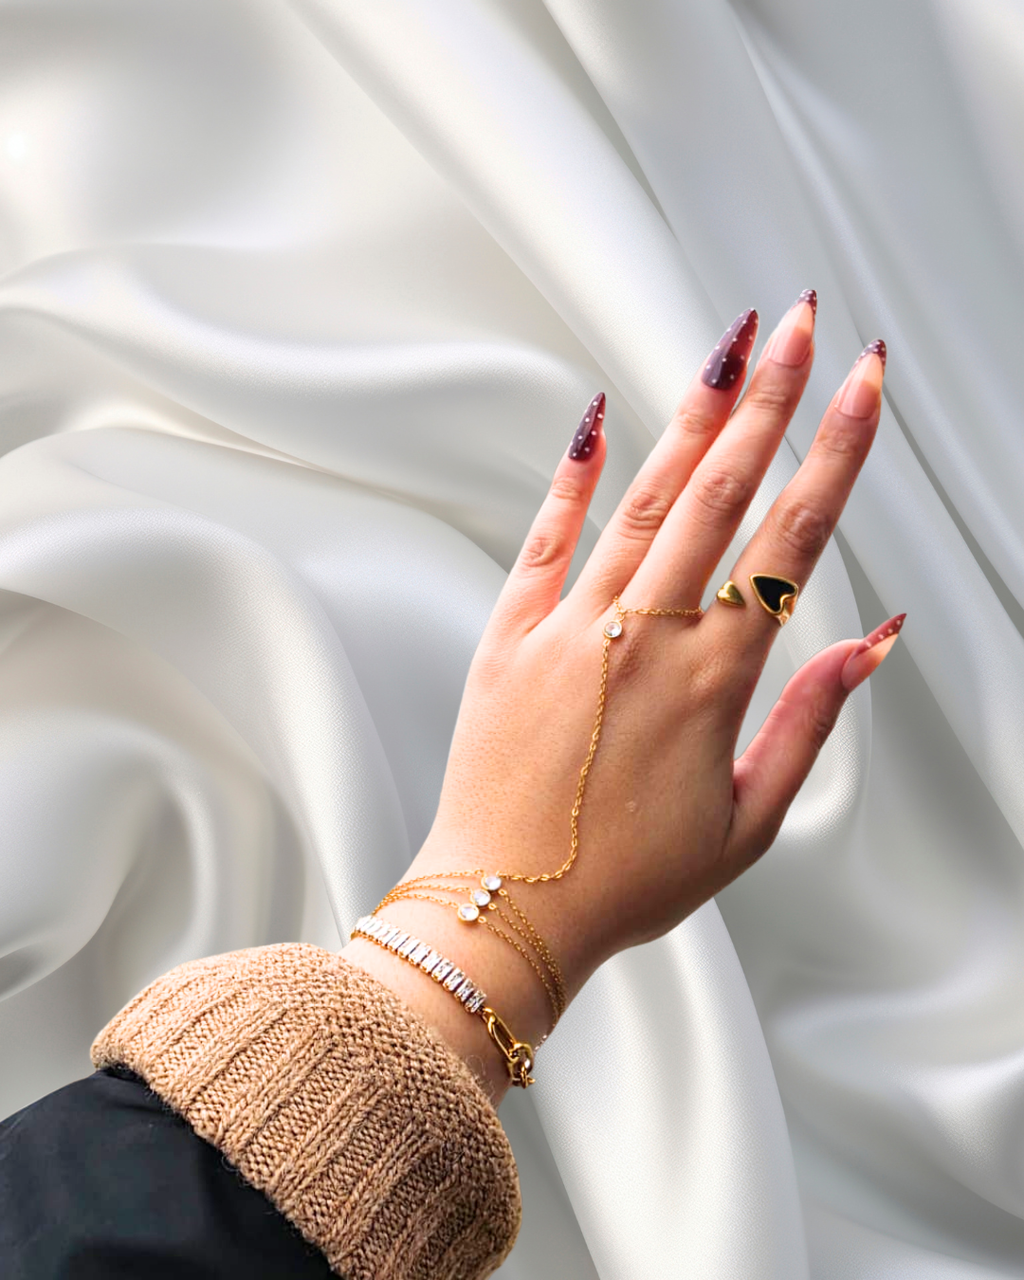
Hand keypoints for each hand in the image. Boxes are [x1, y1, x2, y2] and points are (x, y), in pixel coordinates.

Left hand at [343, 294, 901, 1100]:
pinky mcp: (507, 638)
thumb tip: (867, 641)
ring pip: (643, 503)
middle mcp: (643, 640)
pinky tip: (598, 419)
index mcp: (712, 684)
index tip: (866, 387)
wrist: (504, 910)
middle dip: (771, 401)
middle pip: (720, 494)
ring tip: (731, 351)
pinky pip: (544, 541)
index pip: (790, 544)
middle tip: (805, 325)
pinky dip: (572, 478)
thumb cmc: (626, 881)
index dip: (835, 456)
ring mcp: (569, 630)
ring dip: (691, 419)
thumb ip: (810, 724)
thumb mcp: (746, 824)